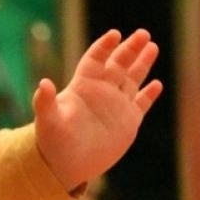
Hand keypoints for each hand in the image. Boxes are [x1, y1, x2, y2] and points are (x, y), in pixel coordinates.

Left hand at [33, 29, 160, 187]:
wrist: (65, 165)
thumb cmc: (52, 142)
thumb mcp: (47, 120)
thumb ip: (45, 101)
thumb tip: (43, 83)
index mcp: (82, 87)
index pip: (96, 59)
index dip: (105, 46)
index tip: (115, 34)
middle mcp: (101, 92)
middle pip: (118, 63)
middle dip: (130, 48)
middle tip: (143, 33)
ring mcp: (115, 106)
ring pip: (132, 79)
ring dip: (142, 63)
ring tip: (152, 46)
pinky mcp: (127, 123)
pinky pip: (141, 104)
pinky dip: (149, 95)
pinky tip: (157, 84)